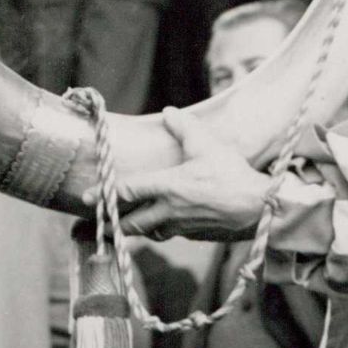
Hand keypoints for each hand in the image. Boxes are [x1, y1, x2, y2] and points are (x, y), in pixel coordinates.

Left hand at [82, 106, 269, 241]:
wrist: (259, 208)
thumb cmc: (233, 175)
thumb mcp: (209, 145)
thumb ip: (185, 128)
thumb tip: (169, 112)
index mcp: (169, 186)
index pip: (129, 191)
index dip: (105, 194)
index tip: (87, 198)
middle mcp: (170, 210)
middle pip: (133, 223)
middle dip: (115, 224)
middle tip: (101, 222)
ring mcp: (182, 226)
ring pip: (150, 232)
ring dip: (138, 229)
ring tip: (127, 225)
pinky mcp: (196, 235)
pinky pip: (171, 234)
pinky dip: (162, 230)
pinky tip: (163, 224)